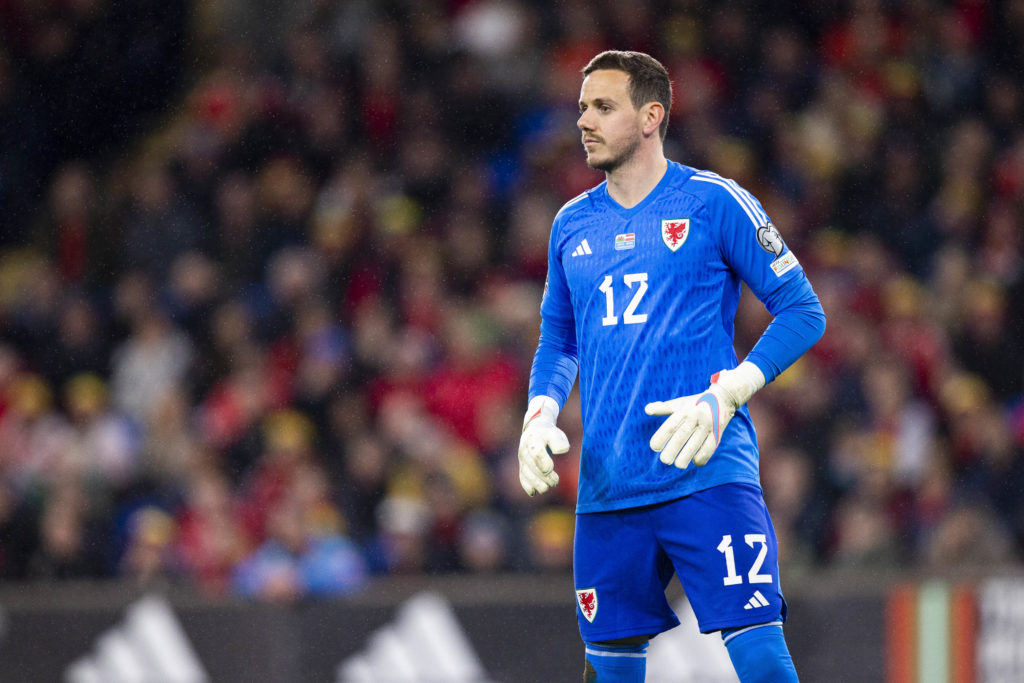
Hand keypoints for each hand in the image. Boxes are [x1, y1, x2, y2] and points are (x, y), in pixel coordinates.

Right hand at [518, 396, 568, 495]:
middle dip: (545, 477)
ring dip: (537, 484)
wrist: (535, 431)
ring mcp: (522, 460)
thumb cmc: (549, 435)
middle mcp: (525, 450)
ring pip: (527, 475)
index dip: (544, 463)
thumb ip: (560, 442)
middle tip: (555, 482)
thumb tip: (559, 451)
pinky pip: (522, 478)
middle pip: (533, 467)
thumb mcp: (556, 434)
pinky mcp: (522, 467)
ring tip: (547, 488)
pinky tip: (533, 492)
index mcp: (534, 439)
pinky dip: (527, 487)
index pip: (536, 453)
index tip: (551, 468)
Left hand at [644, 362, 765, 468]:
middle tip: (664, 460)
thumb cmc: (695, 403)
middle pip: (683, 434)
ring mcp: (708, 425)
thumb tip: (646, 410)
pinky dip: (703, 456)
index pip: (671, 424)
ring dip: (687, 456)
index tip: (654, 447)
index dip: (662, 436)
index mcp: (685, 410)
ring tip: (678, 465)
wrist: (723, 397)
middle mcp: (696, 417)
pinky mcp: (718, 433)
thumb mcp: (679, 403)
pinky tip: (695, 462)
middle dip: (673, 448)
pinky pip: (711, 447)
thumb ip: (663, 408)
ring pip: (697, 443)